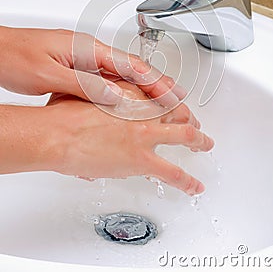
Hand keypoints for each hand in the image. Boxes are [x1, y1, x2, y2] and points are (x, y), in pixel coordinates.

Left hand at [0, 26, 186, 106]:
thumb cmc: (15, 56)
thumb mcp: (50, 74)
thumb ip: (84, 85)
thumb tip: (116, 97)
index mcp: (87, 48)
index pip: (130, 65)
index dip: (154, 81)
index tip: (172, 94)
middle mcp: (89, 52)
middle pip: (132, 68)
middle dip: (157, 83)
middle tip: (178, 98)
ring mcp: (84, 60)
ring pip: (122, 75)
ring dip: (143, 88)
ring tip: (162, 102)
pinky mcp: (77, 68)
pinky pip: (108, 80)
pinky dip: (125, 91)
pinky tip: (130, 102)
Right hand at [45, 81, 213, 194]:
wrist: (58, 134)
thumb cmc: (63, 114)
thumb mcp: (83, 93)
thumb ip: (97, 98)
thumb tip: (98, 107)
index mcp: (131, 94)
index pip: (160, 96)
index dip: (171, 101)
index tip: (173, 104)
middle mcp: (144, 112)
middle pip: (179, 112)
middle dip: (190, 119)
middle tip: (195, 124)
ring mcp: (147, 136)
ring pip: (186, 136)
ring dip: (199, 141)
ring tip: (205, 145)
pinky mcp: (142, 161)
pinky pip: (174, 174)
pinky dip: (188, 182)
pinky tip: (195, 187)